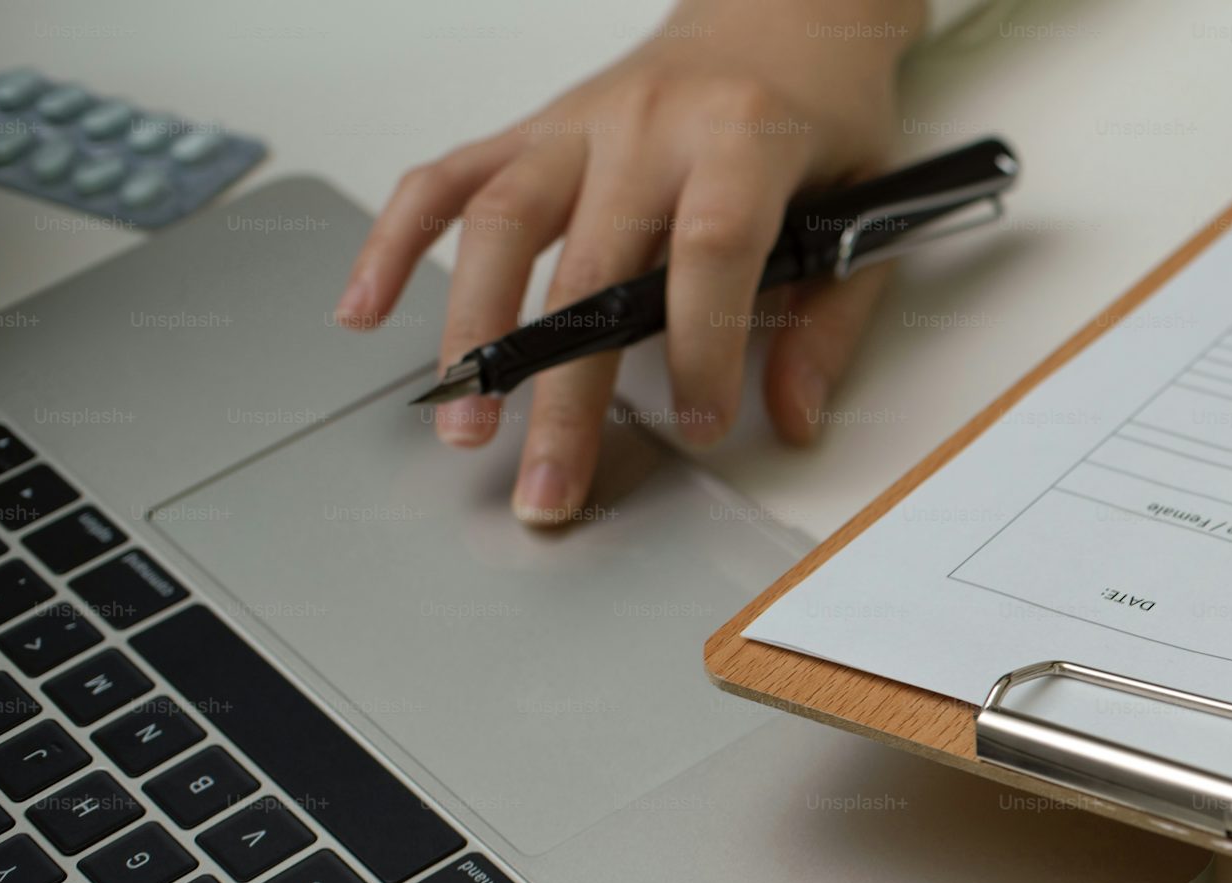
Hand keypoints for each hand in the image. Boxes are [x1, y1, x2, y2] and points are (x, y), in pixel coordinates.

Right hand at [334, 0, 920, 522]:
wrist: (782, 12)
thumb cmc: (823, 112)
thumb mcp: (866, 206)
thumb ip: (830, 316)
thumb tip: (793, 418)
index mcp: (743, 137)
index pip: (709, 252)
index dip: (700, 348)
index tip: (696, 426)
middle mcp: (649, 124)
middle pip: (593, 268)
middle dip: (566, 392)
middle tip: (551, 486)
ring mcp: (580, 124)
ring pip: (502, 225)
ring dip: (472, 333)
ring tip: (463, 423)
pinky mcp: (534, 129)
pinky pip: (448, 178)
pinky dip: (396, 240)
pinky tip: (364, 309)